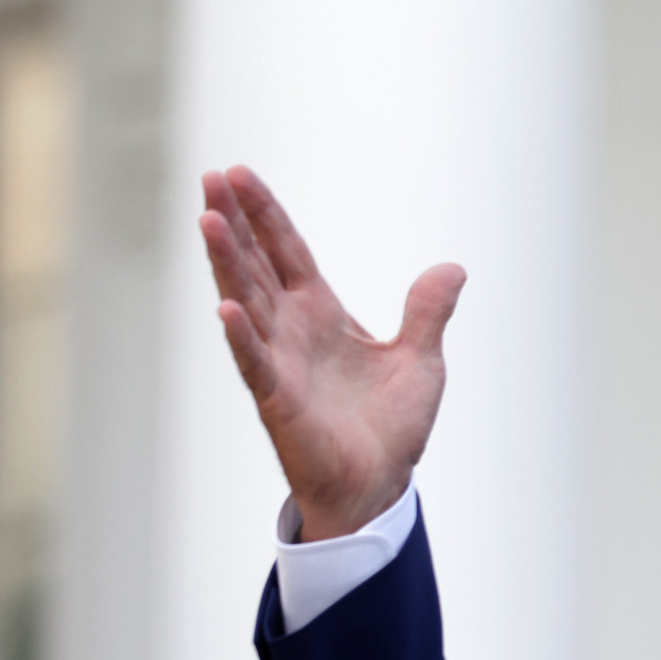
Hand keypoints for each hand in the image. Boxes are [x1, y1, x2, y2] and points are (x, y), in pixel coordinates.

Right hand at [200, 166, 461, 540]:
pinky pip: (256, 364)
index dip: (265, 215)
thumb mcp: (422, 358)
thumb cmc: (390, 426)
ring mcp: (280, 364)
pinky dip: (242, 337)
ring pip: (247, 303)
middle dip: (235, 222)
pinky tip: (225, 307)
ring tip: (208, 219)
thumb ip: (428, 311)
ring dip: (227, 262)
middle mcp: (292, 331)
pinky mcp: (280, 402)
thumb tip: (452, 267)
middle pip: (256, 265)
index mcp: (321, 314)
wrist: (381, 485)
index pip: (287, 252)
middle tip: (210, 177)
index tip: (238, 173)